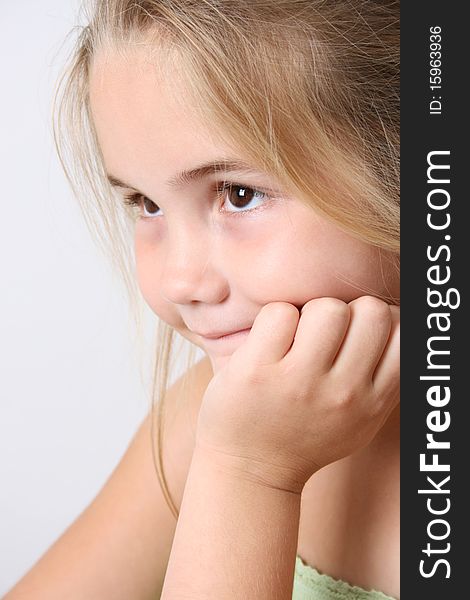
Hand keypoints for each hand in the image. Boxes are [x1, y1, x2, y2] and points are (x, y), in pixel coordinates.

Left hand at [195, 296, 399, 493]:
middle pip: (371, 310)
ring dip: (310, 312)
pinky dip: (275, 318)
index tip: (358, 333)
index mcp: (372, 402)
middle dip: (348, 312)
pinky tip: (270, 341)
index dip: (381, 322)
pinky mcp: (257, 370)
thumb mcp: (360, 420)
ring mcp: (299, 382)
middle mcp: (342, 393)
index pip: (403, 334)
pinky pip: (280, 313)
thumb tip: (398, 321)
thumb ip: (384, 380)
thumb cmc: (307, 434)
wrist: (251, 470)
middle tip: (325, 334)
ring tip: (297, 337)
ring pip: (327, 307)